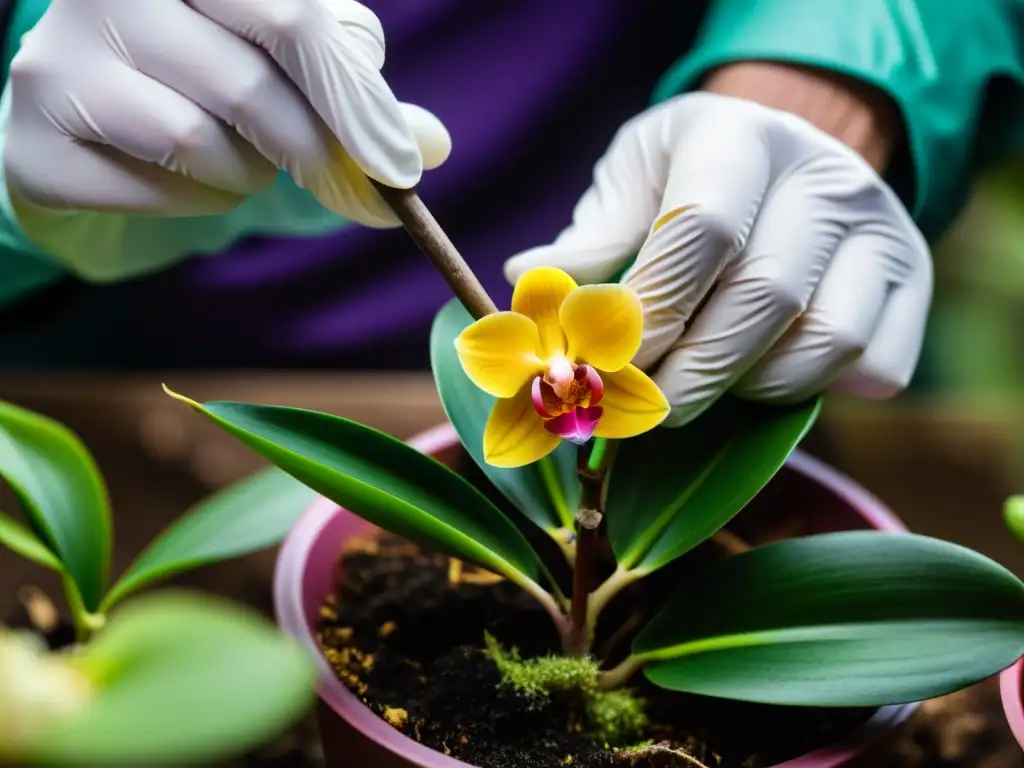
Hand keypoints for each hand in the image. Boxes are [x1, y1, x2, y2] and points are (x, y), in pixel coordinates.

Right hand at [3, 0, 449, 227]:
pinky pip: (152, 192)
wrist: (98, 118)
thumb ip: (359, 98)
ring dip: (246, 176)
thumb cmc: (211, 79)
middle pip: (251, 86)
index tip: (397, 166)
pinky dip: (192, 203)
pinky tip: (181, 179)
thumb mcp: (293, 69)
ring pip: (200, 144)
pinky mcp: (32, 138)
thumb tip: (432, 145)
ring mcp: (55, 57)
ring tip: (237, 158)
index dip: (353, 101)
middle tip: (333, 178)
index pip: (293, 18)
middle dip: (309, 150)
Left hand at [504, 89, 931, 426]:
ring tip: (699, 386)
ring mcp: (882, 226)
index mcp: (739, 138)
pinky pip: (876, 366)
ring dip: (748, 387)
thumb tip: (527, 282)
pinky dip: (814, 390)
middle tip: (640, 409)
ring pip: (824, 341)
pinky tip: (764, 375)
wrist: (779, 164)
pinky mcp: (913, 278)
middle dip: (690, 372)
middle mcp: (825, 175)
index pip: (702, 231)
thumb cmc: (686, 179)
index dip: (650, 313)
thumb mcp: (631, 185)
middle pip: (763, 296)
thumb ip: (591, 240)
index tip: (606, 366)